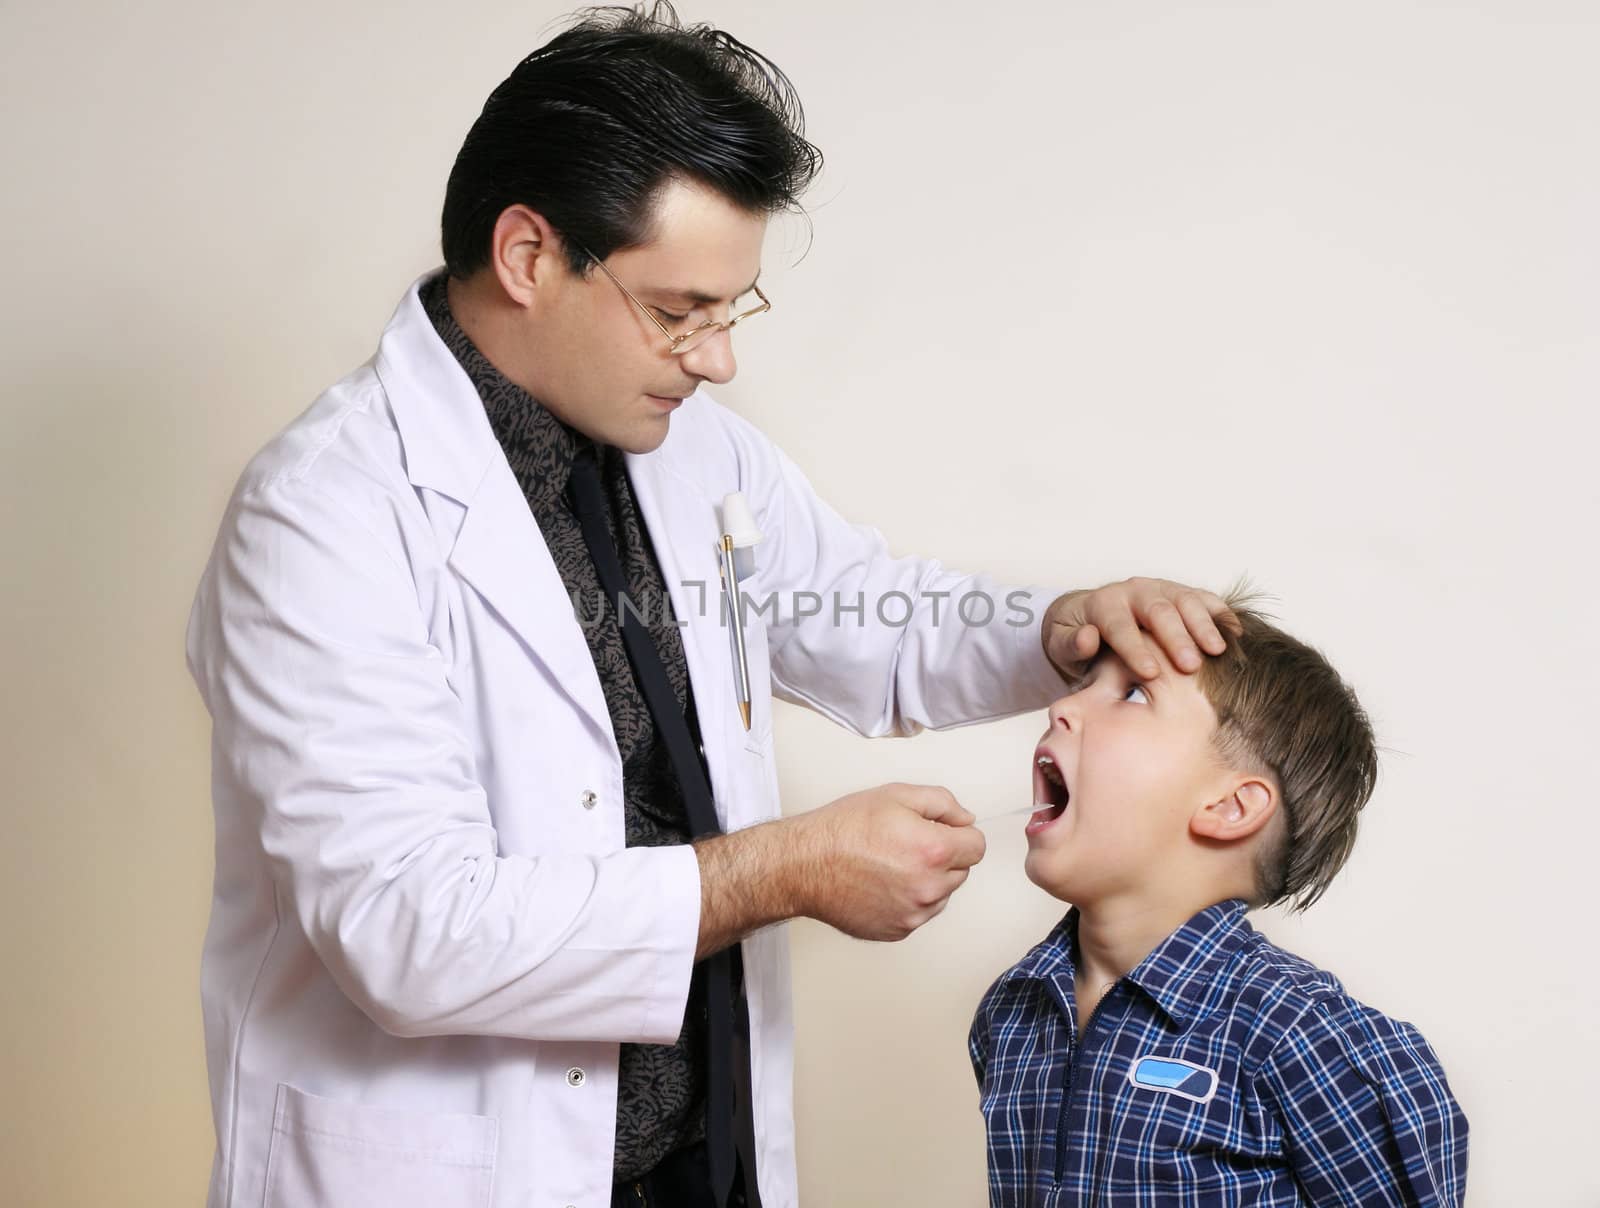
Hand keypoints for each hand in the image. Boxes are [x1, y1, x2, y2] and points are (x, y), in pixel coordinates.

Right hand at [793, 783, 985, 941]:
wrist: (805, 865)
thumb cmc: (843, 830)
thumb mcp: (896, 795)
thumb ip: (942, 803)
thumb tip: (965, 819)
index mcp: (933, 851)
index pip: (977, 846)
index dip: (960, 833)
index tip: (942, 830)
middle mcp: (929, 888)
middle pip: (961, 871)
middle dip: (943, 855)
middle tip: (906, 843)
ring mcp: (914, 914)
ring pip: (941, 894)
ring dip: (927, 879)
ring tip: (890, 863)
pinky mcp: (898, 930)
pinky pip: (919, 912)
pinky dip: (908, 899)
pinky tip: (882, 882)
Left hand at [1043, 577, 1235, 681]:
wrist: (1090, 616)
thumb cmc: (1077, 638)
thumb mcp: (1063, 644)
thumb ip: (1072, 644)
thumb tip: (1088, 638)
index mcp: (1104, 605)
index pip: (1120, 626)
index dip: (1135, 649)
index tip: (1150, 673)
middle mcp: (1135, 591)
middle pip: (1158, 611)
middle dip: (1176, 638)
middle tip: (1191, 667)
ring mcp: (1162, 590)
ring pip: (1185, 601)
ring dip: (1203, 625)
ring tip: (1218, 651)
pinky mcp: (1182, 594)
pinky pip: (1206, 600)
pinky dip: (1221, 615)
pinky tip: (1236, 635)